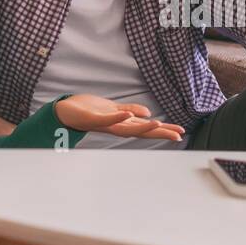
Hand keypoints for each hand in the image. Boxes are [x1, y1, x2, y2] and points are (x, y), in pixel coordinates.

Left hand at [54, 94, 185, 140]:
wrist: (65, 111)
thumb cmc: (88, 110)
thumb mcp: (112, 109)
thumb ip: (129, 110)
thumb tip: (147, 112)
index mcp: (122, 123)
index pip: (146, 127)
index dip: (163, 130)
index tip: (180, 133)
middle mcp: (116, 126)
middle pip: (141, 131)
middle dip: (160, 133)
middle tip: (177, 135)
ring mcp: (105, 123)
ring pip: (127, 128)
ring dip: (143, 127)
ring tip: (159, 125)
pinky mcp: (93, 118)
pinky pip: (108, 119)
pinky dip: (119, 118)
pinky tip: (130, 115)